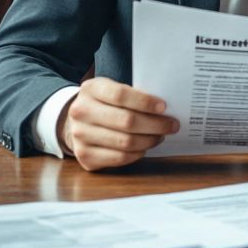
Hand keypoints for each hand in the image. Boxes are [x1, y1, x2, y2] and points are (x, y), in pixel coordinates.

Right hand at [58, 77, 179, 170]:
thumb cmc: (104, 103)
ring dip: (150, 140)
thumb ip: (133, 94)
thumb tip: (164, 108)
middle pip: (126, 121)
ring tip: (160, 136)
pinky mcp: (84, 155)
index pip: (121, 95)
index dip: (145, 102)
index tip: (164, 107)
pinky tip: (145, 147)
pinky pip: (119, 158)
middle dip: (156, 125)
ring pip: (125, 142)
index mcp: (91, 89)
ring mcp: (80, 135)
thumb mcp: (112, 89)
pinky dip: (137, 153)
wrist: (75, 121)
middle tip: (172, 125)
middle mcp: (81, 112)